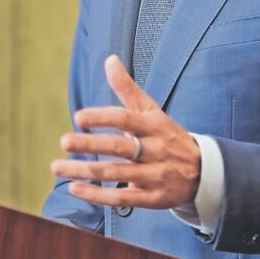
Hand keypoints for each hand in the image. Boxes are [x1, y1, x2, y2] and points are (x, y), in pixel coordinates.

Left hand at [50, 55, 201, 209]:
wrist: (202, 171)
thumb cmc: (167, 136)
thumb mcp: (152, 110)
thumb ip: (128, 88)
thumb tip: (109, 60)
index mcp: (153, 126)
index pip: (126, 119)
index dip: (102, 117)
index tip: (79, 116)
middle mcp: (154, 150)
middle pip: (119, 147)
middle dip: (90, 145)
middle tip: (64, 141)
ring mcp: (154, 176)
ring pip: (115, 173)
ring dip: (84, 171)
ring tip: (57, 166)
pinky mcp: (152, 198)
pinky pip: (121, 199)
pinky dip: (96, 195)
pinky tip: (75, 188)